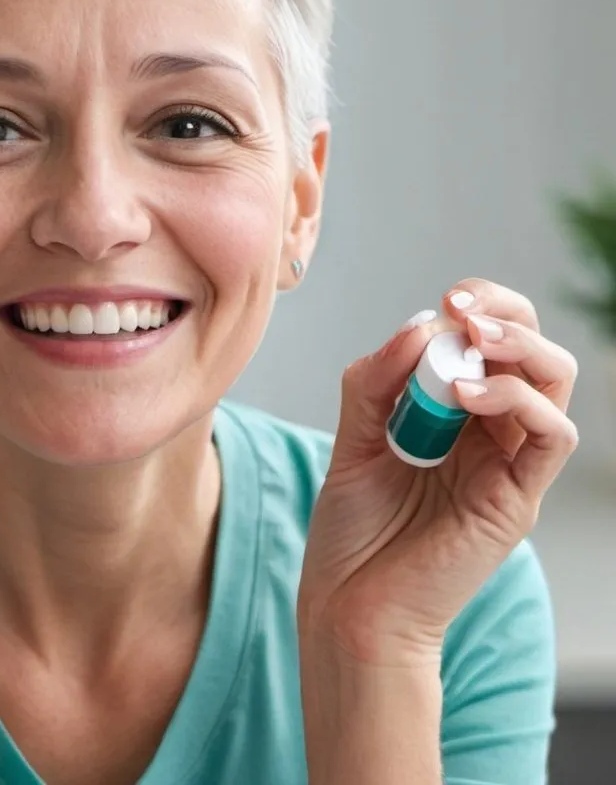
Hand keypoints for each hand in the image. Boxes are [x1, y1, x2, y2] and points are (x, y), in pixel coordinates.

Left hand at [298, 278, 577, 664]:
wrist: (349, 605)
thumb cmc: (353, 530)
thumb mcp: (352, 437)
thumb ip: (376, 382)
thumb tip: (418, 325)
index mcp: (452, 415)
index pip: (491, 342)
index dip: (480, 308)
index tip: (447, 297)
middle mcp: (488, 435)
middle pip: (532, 353)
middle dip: (506, 315)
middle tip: (463, 309)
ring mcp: (507, 465)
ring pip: (554, 384)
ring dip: (518, 348)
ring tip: (471, 340)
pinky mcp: (516, 498)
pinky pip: (552, 436)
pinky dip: (519, 401)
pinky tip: (467, 396)